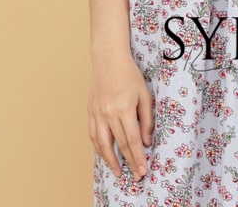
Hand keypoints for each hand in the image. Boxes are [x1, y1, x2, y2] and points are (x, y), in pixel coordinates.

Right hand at [88, 53, 153, 181]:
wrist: (108, 60)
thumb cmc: (129, 75)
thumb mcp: (144, 94)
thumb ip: (146, 118)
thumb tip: (147, 141)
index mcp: (124, 108)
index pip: (133, 139)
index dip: (138, 157)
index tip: (143, 169)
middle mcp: (109, 113)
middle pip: (119, 144)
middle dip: (128, 162)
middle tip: (135, 176)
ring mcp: (97, 113)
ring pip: (103, 144)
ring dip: (110, 160)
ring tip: (117, 172)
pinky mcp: (90, 112)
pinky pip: (93, 135)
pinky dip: (99, 148)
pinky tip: (105, 154)